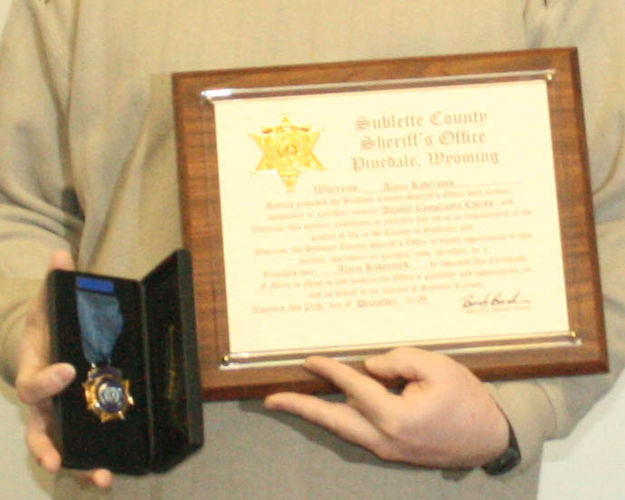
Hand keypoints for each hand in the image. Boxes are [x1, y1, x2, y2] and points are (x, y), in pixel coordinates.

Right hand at [14, 250, 112, 487]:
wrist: (41, 345)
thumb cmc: (45, 324)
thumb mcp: (48, 301)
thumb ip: (55, 282)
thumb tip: (61, 253)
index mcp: (34, 371)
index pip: (35, 381)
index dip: (48, 379)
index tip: (67, 371)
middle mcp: (41, 402)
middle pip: (39, 429)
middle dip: (50, 447)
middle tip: (62, 461)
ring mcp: (55, 416)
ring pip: (58, 447)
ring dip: (77, 465)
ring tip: (101, 479)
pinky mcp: (71, 424)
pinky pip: (77, 446)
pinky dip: (89, 462)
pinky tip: (110, 472)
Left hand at [265, 347, 508, 468]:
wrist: (490, 436)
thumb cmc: (466, 399)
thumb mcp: (436, 367)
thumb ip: (397, 362)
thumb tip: (368, 368)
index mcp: (396, 418)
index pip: (355, 388)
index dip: (331, 371)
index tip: (310, 359)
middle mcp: (385, 439)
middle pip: (334, 421)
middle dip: (300, 409)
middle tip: (271, 401)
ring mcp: (388, 450)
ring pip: (343, 430)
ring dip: (317, 415)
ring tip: (291, 403)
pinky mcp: (393, 451)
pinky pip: (359, 432)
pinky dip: (340, 418)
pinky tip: (331, 406)